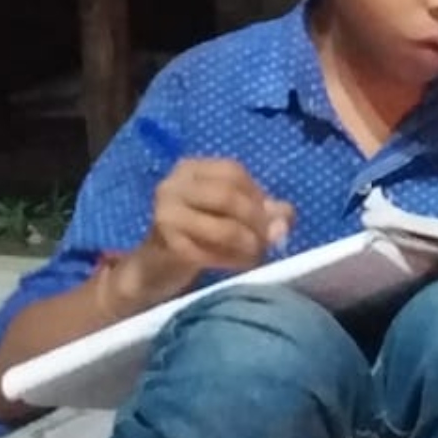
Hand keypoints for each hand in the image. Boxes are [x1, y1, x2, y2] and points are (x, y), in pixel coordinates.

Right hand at [132, 158, 293, 292]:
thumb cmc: (198, 233)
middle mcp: (172, 185)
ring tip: (255, 254)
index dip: (258, 195)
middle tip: (267, 240)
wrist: (153, 268)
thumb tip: (284, 218)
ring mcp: (165, 214)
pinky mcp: (166, 245)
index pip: (233, 171)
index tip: (270, 216)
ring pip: (222, 227)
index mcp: (189, 169)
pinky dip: (231, 260)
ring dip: (248, 243)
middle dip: (256, 221)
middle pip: (228, 196)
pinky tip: (238, 264)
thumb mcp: (230, 215)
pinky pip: (209, 253)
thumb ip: (262, 210)